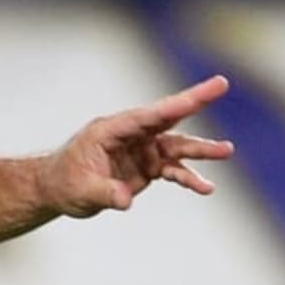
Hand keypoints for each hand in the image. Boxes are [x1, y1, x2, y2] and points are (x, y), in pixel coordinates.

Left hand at [45, 74, 233, 216]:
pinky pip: (172, 170)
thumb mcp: (81, 190)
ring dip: (200, 149)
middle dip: (195, 101)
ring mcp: (141, 149)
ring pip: (176, 146)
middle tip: (222, 84)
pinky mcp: (146, 167)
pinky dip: (188, 178)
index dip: (173, 104)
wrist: (58, 191)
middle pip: (167, 117)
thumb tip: (126, 200)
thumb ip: (105, 193)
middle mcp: (130, 135)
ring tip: (226, 151)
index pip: (147, 115)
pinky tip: (206, 187)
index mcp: (111, 130)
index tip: (196, 93)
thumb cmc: (64, 183)